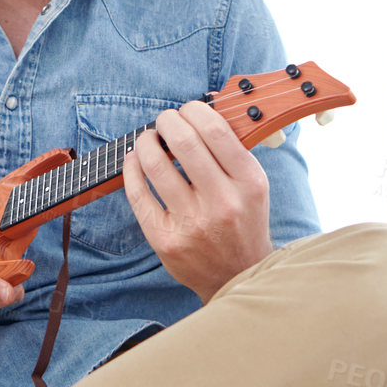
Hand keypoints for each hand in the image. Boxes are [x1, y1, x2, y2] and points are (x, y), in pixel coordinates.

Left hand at [121, 101, 272, 299]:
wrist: (237, 276)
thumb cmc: (243, 221)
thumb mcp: (255, 187)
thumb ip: (233, 152)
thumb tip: (200, 111)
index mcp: (250, 183)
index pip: (216, 131)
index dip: (194, 110)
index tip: (187, 110)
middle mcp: (223, 203)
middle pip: (184, 142)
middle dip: (167, 121)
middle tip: (164, 121)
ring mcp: (193, 224)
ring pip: (156, 165)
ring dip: (146, 142)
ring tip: (148, 138)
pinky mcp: (166, 240)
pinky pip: (138, 194)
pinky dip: (132, 169)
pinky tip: (134, 160)